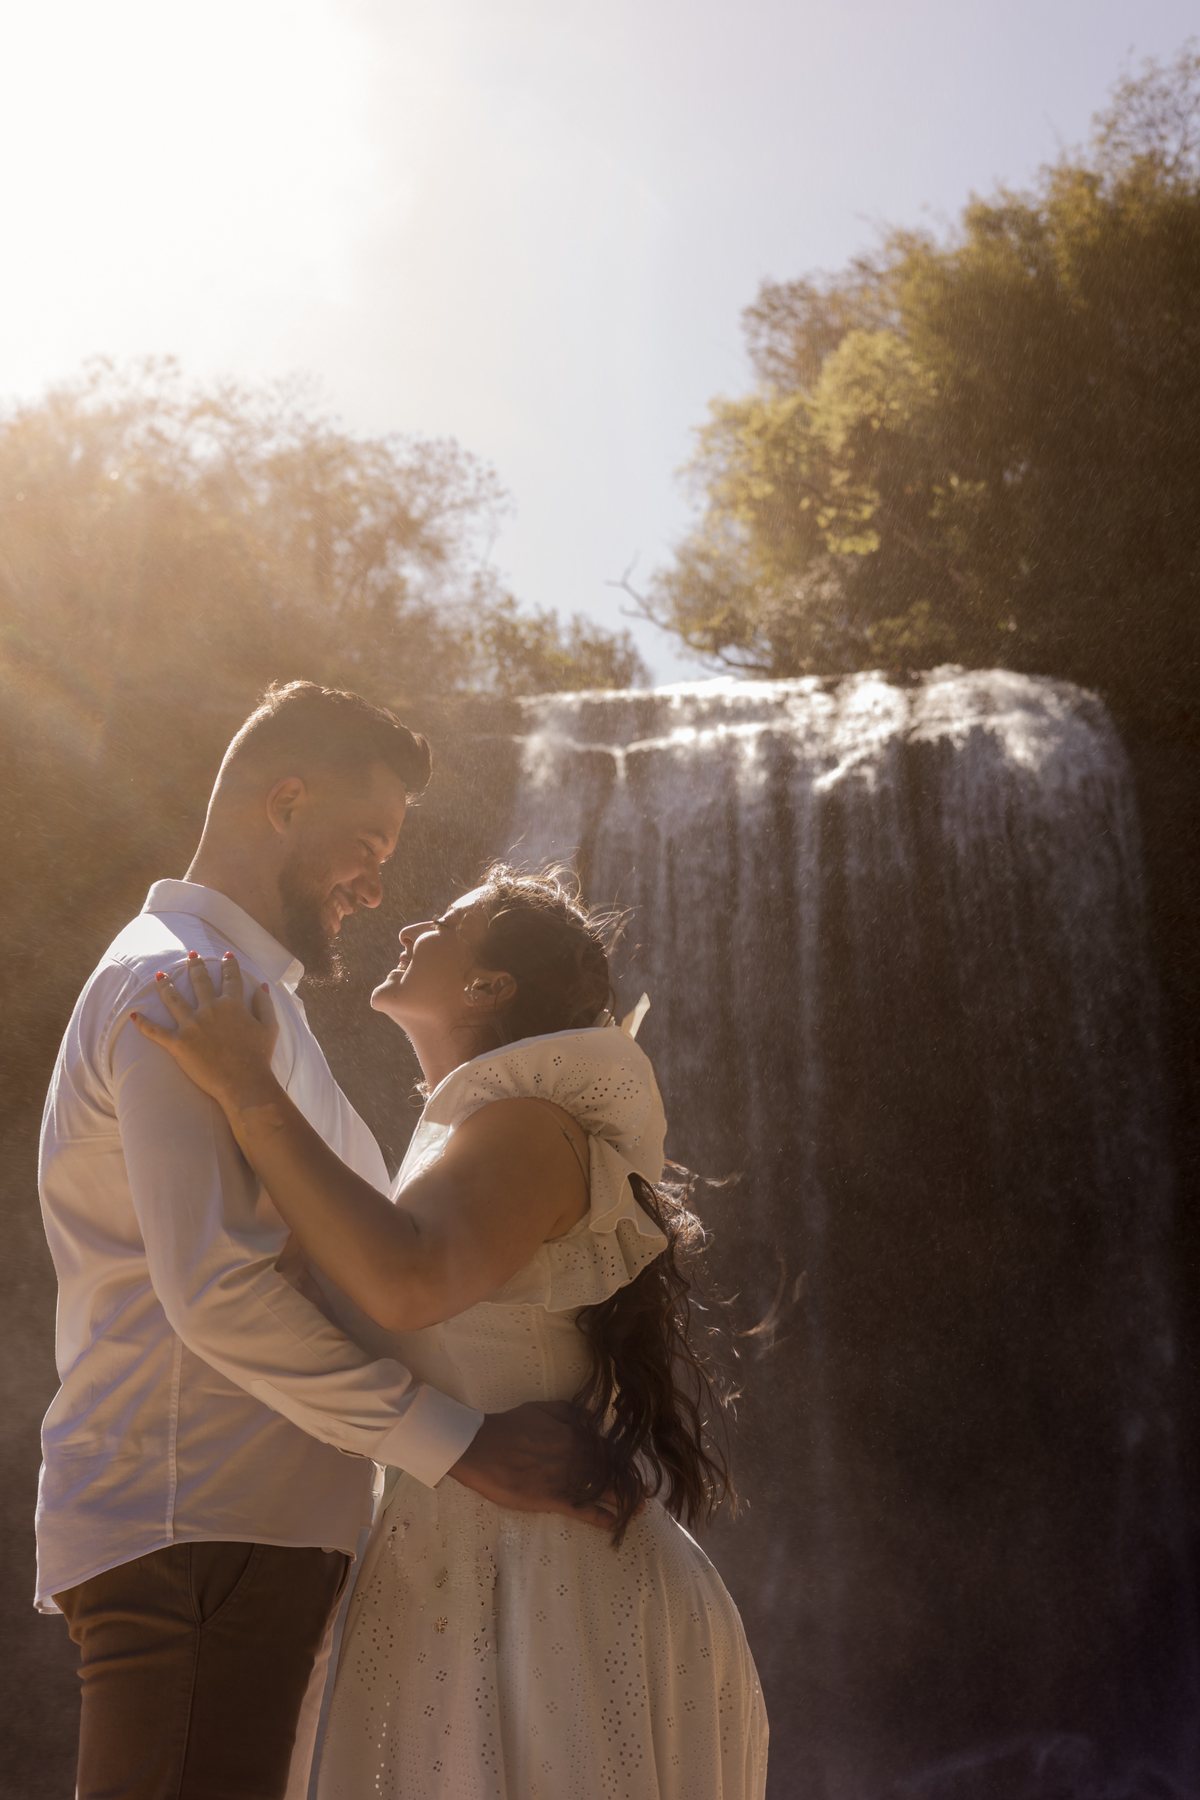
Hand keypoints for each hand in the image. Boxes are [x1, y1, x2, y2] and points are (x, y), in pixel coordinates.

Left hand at [131, 954, 279, 1112]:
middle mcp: (209, 1009)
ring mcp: (191, 1025)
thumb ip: (265, 1004)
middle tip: (191, 956)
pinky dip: (143, 1023)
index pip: (230, 978)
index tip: (227, 956)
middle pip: (199, 981)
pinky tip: (133, 1015)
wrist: (244, 1083)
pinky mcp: (178, 1043)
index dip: (229, 965)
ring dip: (165, 984)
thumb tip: (262, 986)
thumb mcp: (270, 1028)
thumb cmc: (259, 1057)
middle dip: (195, 965)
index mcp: (232, 1004)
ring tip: (160, 975)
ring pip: (173, 999)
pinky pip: (155, 1031)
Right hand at [447, 1400, 623, 1531]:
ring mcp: (565, 1479)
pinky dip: (600, 1517)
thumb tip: (590, 1419)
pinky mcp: (552, 1499)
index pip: (608, 1450)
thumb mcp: (541, 1408)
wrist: (481, 1447)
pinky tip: (613, 1523)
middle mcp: (576, 1457)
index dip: (623, 1462)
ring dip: (624, 1500)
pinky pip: (582, 1510)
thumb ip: (569, 1411)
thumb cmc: (509, 1426)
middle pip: (611, 1472)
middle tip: (645, 1494)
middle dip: (630, 1483)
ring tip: (639, 1510)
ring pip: (602, 1490)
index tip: (634, 1470)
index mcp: (575, 1435)